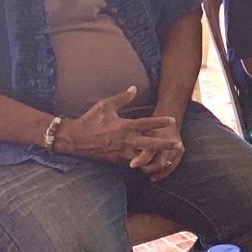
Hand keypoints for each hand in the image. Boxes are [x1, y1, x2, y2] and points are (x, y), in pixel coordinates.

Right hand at [55, 87, 180, 163]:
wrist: (73, 139)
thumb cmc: (89, 120)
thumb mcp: (105, 105)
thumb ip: (122, 98)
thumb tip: (134, 88)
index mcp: (123, 126)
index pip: (145, 123)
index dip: (159, 122)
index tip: (172, 120)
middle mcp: (124, 140)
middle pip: (149, 144)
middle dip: (164, 145)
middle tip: (178, 145)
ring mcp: (120, 152)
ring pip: (142, 157)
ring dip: (155, 157)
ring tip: (169, 159)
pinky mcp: (116, 159)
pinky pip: (132, 162)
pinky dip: (142, 162)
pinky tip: (150, 163)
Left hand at [129, 120, 184, 182]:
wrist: (169, 116)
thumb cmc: (150, 125)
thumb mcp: (141, 130)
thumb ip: (134, 143)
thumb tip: (125, 158)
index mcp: (156, 136)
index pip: (149, 152)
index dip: (140, 160)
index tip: (132, 165)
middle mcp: (168, 142)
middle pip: (158, 163)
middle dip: (147, 168)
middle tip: (138, 168)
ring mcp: (175, 147)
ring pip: (163, 166)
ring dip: (153, 170)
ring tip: (144, 171)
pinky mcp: (180, 151)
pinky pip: (172, 167)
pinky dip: (162, 174)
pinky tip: (153, 178)